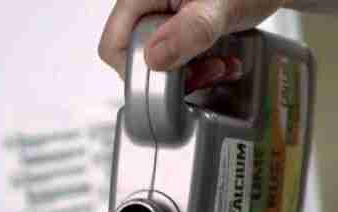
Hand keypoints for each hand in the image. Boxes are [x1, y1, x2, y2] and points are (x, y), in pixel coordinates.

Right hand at [99, 0, 285, 91]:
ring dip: (192, 74)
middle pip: (138, 58)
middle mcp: (149, 5)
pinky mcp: (180, 29)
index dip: (138, 70)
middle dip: (174, 75)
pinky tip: (222, 63)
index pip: (114, 45)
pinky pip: (178, 59)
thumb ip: (190, 31)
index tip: (171, 77)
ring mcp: (163, 18)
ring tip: (219, 67)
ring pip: (160, 63)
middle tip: (205, 72)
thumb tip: (154, 58)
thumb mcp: (221, 7)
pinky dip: (201, 68)